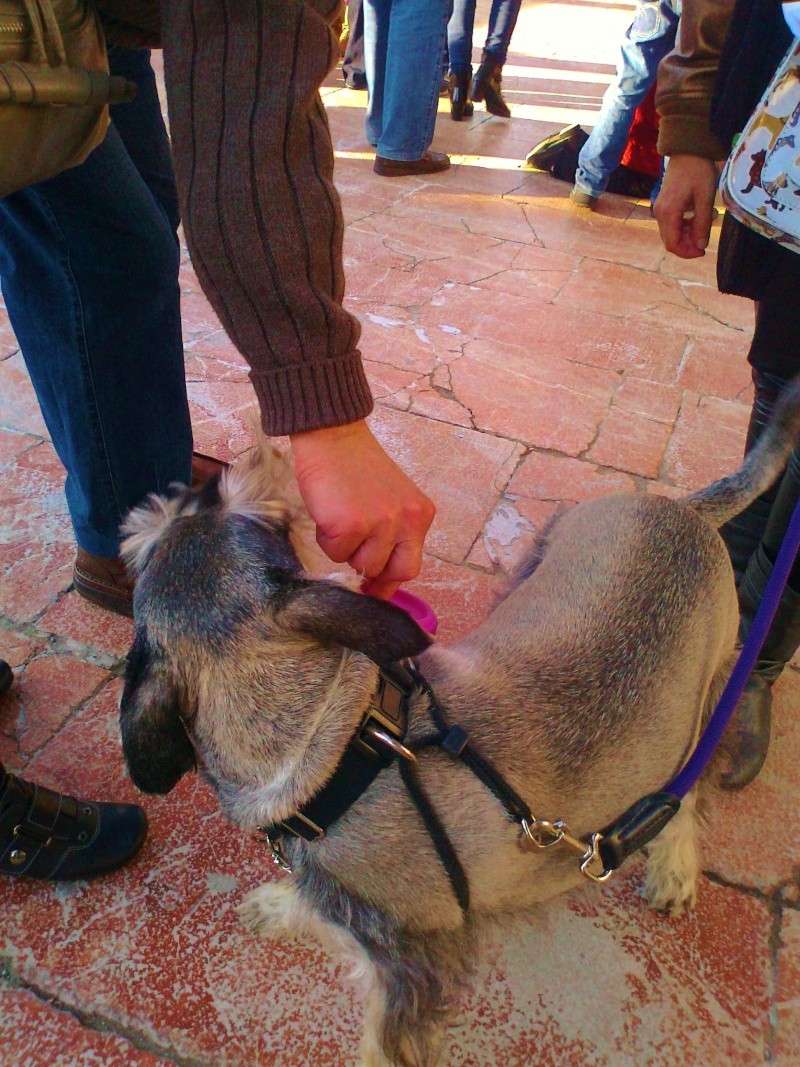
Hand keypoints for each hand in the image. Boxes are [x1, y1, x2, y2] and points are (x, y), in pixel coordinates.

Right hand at [290, 421, 435, 599]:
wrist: (332, 435)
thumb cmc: (356, 468)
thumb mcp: (389, 501)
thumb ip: (392, 536)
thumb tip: (378, 583)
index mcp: (420, 515)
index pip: (410, 566)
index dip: (388, 578)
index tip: (373, 585)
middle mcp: (406, 521)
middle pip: (390, 572)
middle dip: (368, 566)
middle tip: (352, 544)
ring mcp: (379, 524)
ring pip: (360, 565)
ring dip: (345, 550)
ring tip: (341, 518)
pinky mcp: (350, 525)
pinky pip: (335, 553)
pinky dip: (326, 539)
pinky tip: (329, 512)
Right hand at [654, 155, 719, 258]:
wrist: (688, 149)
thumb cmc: (698, 170)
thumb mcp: (705, 198)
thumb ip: (702, 224)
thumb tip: (700, 246)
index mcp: (668, 213)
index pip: (672, 244)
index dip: (687, 253)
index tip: (703, 251)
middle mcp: (659, 213)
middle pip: (670, 241)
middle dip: (687, 245)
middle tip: (705, 239)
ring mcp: (660, 209)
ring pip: (671, 233)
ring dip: (687, 236)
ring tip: (704, 226)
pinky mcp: (664, 204)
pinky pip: (671, 224)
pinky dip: (684, 227)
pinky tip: (697, 219)